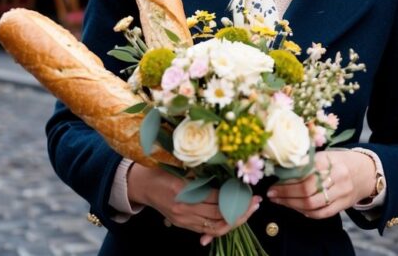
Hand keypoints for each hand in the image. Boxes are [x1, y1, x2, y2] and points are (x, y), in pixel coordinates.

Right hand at [127, 163, 261, 245]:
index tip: (248, 191)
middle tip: (256, 202)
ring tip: (249, 211)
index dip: (235, 196)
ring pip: (215, 228)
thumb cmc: (160, 171)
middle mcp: (184, 210)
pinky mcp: (183, 225)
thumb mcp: (180, 167)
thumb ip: (201, 174)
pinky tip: (234, 219)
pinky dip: (222, 227)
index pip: (216, 199)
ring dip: (235, 221)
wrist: (141, 186)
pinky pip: (207, 230)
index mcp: (183, 192)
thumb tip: (227, 176)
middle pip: (219, 216)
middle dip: (241, 211)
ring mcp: (183, 220)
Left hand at [265, 150, 374, 219]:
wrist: (366, 170)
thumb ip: (306, 162)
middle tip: (272, 194)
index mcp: (329, 160)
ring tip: (280, 201)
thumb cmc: (339, 161)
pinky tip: (296, 208)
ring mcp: (342, 192)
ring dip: (292, 205)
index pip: (303, 173)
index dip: (285, 181)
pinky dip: (306, 213)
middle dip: (285, 194)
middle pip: (306, 190)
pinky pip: (322, 214)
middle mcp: (337, 176)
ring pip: (312, 204)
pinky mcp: (344, 205)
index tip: (272, 184)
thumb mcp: (324, 155)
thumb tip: (280, 169)